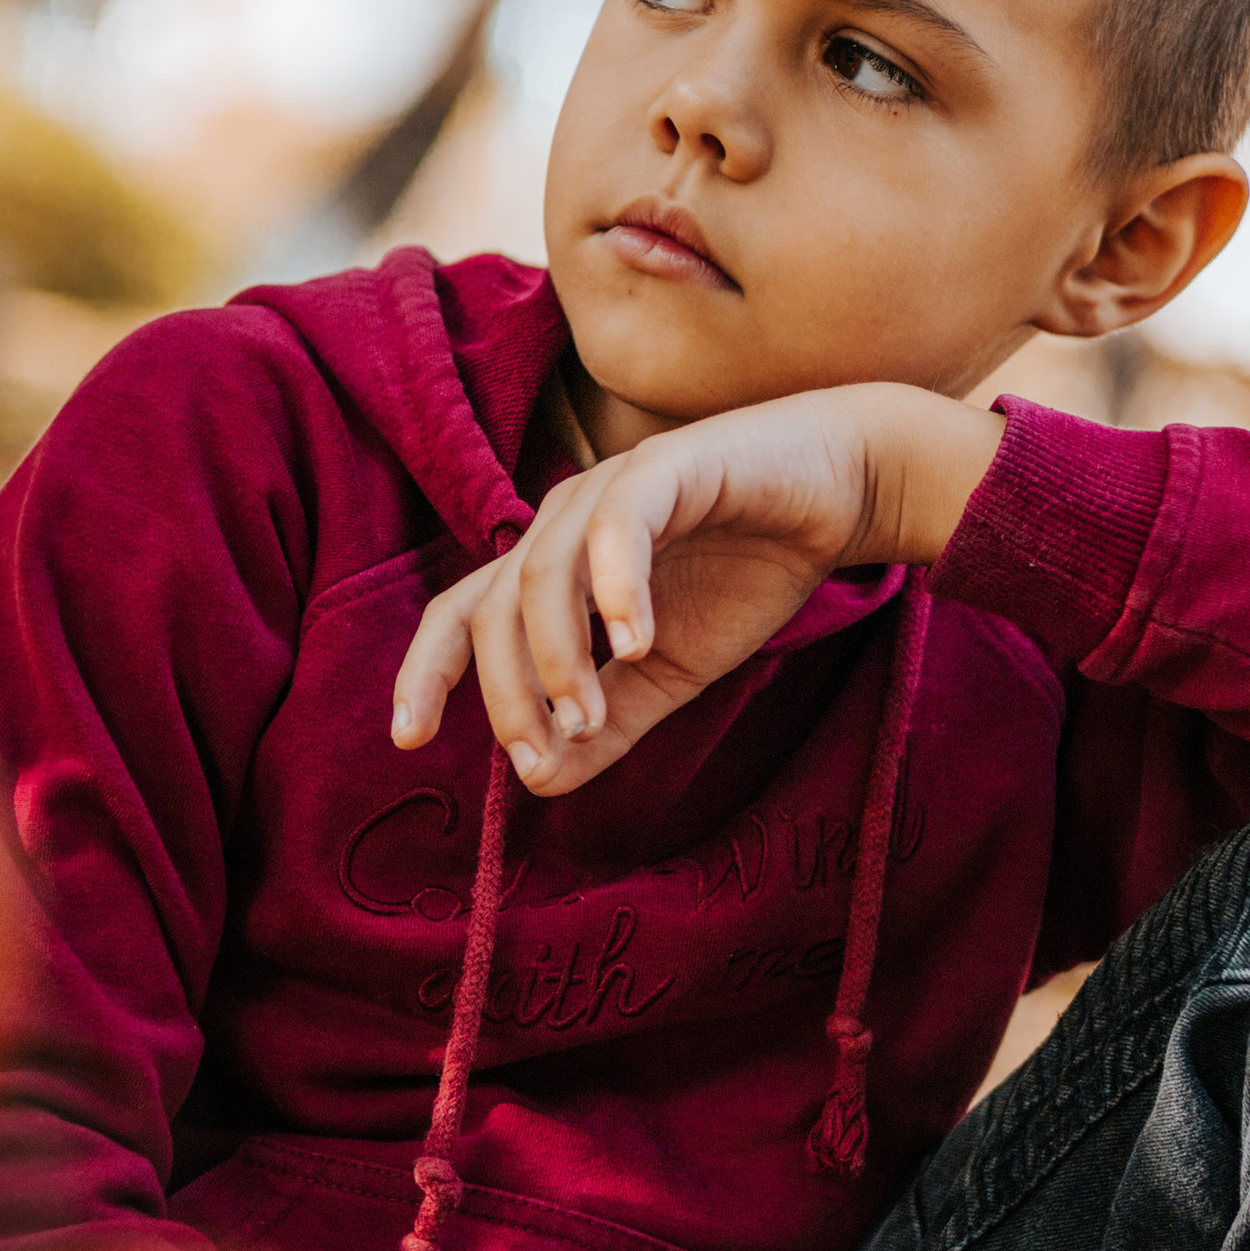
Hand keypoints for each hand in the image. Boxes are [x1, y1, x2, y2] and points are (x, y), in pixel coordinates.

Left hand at [391, 382, 998, 797]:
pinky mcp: (666, 466)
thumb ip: (610, 722)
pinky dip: (616, 586)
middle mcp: (562, 523)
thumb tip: (540, 783)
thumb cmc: (747, 572)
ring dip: (559, 654)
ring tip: (590, 715)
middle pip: (493, 609)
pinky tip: (636, 641)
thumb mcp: (670, 671)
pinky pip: (617, 526)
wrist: (839, 495)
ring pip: (545, 574)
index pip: (462, 617)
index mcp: (553, 570)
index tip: (410, 739)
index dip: (426, 673)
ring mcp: (608, 489)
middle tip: (542, 753)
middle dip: (507, 691)